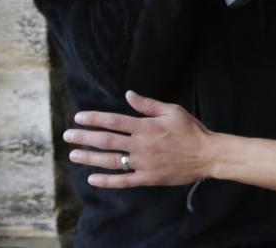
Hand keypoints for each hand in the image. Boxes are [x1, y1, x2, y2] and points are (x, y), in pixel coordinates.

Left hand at [64, 90, 213, 187]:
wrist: (207, 155)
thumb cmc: (191, 130)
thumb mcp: (172, 110)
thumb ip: (148, 104)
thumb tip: (128, 94)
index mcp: (146, 126)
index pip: (114, 121)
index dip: (94, 119)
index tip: (79, 117)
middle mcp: (141, 145)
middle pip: (106, 140)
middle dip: (84, 137)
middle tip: (68, 136)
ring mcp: (143, 163)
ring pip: (110, 161)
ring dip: (89, 158)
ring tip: (74, 155)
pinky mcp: (148, 177)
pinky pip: (123, 181)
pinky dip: (106, 181)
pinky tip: (92, 179)